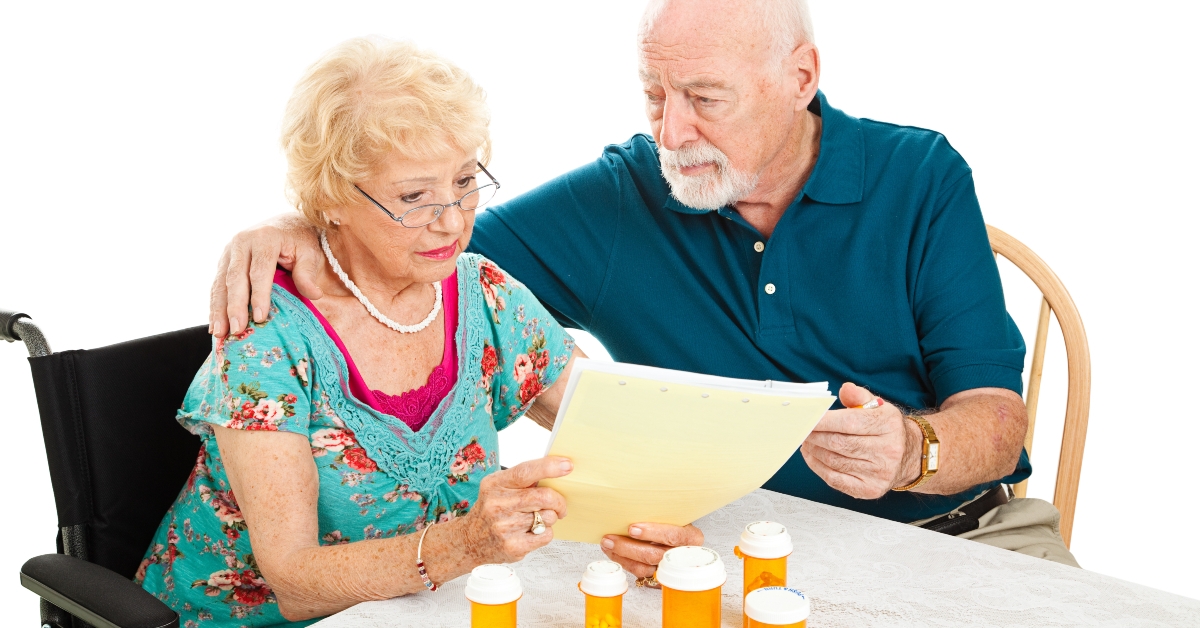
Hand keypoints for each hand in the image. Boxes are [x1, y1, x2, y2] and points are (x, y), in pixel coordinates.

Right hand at [209, 214, 324, 337]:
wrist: (285, 223)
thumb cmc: (300, 240)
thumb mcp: (310, 252)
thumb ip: (308, 273)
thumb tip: (314, 295)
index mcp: (264, 238)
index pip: (260, 270)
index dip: (259, 295)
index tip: (260, 317)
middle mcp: (242, 242)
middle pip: (236, 278)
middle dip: (235, 306)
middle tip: (236, 329)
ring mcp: (229, 251)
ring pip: (221, 283)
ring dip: (218, 309)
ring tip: (219, 332)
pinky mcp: (223, 260)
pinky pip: (216, 285)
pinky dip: (215, 305)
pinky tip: (214, 324)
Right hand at [461, 457, 571, 563]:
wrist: (470, 541)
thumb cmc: (490, 510)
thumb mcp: (497, 487)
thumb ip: (522, 479)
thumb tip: (556, 470)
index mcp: (495, 484)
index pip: (525, 472)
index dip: (549, 467)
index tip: (567, 465)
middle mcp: (497, 505)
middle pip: (543, 497)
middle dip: (559, 501)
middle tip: (560, 505)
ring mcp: (504, 527)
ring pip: (548, 517)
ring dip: (550, 517)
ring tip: (537, 518)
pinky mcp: (513, 546)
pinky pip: (546, 535)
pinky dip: (545, 532)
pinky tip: (533, 531)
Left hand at [601, 523, 703, 577]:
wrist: (674, 540)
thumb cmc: (671, 523)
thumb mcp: (672, 515)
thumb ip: (657, 513)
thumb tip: (630, 505)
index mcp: (691, 537)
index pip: (673, 536)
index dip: (653, 533)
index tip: (632, 528)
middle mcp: (682, 555)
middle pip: (655, 555)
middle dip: (629, 547)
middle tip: (611, 538)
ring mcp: (669, 569)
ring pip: (643, 567)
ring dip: (621, 555)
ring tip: (607, 543)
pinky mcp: (658, 578)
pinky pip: (638, 573)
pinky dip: (623, 562)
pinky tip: (613, 552)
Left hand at [800, 382, 921, 498]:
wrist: (909, 456)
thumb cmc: (886, 429)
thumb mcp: (878, 406)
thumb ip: (859, 396)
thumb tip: (845, 390)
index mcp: (888, 425)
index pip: (849, 422)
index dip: (823, 421)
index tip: (807, 418)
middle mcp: (887, 450)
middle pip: (839, 443)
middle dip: (814, 436)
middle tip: (802, 430)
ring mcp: (879, 473)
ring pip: (834, 461)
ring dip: (814, 451)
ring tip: (806, 442)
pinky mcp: (870, 489)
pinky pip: (835, 479)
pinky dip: (818, 467)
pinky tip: (812, 457)